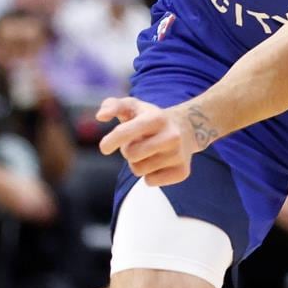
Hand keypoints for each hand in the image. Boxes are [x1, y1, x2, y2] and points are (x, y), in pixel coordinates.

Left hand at [97, 96, 212, 186]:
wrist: (187, 128)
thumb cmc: (150, 118)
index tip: (104, 148)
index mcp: (156, 118)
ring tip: (149, 151)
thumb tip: (100, 116)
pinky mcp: (182, 172)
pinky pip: (150, 182)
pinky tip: (159, 162)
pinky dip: (149, 175)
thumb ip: (112, 105)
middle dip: (128, 151)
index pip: (125, 132)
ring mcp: (178, 155)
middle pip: (130, 155)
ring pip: (139, 170)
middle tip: (137, 143)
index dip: (111, 141)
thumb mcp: (132, 106)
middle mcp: (171, 136)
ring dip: (138, 163)